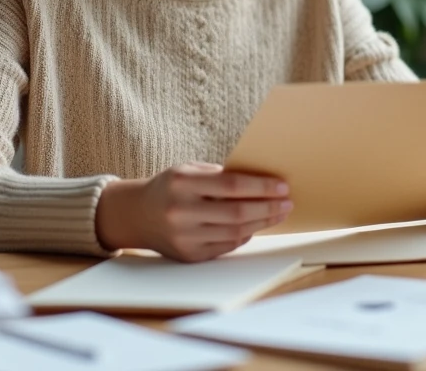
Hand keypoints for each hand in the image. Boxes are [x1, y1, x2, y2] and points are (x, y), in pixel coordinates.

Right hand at [95, 162, 292, 262]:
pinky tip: (255, 225)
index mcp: (182, 183)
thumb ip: (221, 175)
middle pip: (237, 212)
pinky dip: (245, 235)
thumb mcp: (190, 170)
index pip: (232, 185)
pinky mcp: (189, 255)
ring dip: (262, 223)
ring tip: (278, 213)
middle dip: (268, 208)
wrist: (137, 214)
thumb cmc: (171, 186)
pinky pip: (226, 246)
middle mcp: (181, 211)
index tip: (282, 186)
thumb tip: (264, 182)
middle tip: (287, 202)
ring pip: (235, 232)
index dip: (261, 187)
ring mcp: (184, 236)